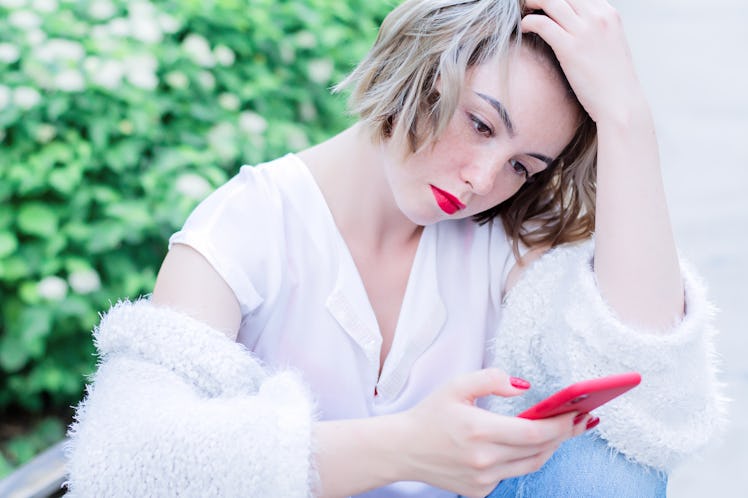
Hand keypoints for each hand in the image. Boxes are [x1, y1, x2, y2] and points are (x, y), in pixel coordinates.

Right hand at [397, 368, 590, 496]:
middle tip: (581, 419)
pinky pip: (511, 474)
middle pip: (539, 450)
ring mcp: (482, 479)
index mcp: (479, 430)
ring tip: (561, 431)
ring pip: (531, 465)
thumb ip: (492, 379)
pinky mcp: (479, 490)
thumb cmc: (429, 415)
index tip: (578, 413)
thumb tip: (523, 386)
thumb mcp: (456, 386)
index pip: (534, 432)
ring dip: (549, 448)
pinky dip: (523, 459)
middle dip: (563, 434)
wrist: (403, 449)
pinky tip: (527, 445)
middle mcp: (484, 459)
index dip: (561, 424)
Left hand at [521, 0, 645, 123]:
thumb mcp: (610, 45)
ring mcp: (585, 31)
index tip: (546, 3)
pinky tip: (525, 28)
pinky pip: (542, 23)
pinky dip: (528, 22)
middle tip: (529, 3)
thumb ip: (596, 30)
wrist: (620, 103)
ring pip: (551, 1)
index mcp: (609, 14)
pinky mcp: (570, 48)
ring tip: (523, 10)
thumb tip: (574, 27)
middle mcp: (598, 17)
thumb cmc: (613, 81)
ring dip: (532, 2)